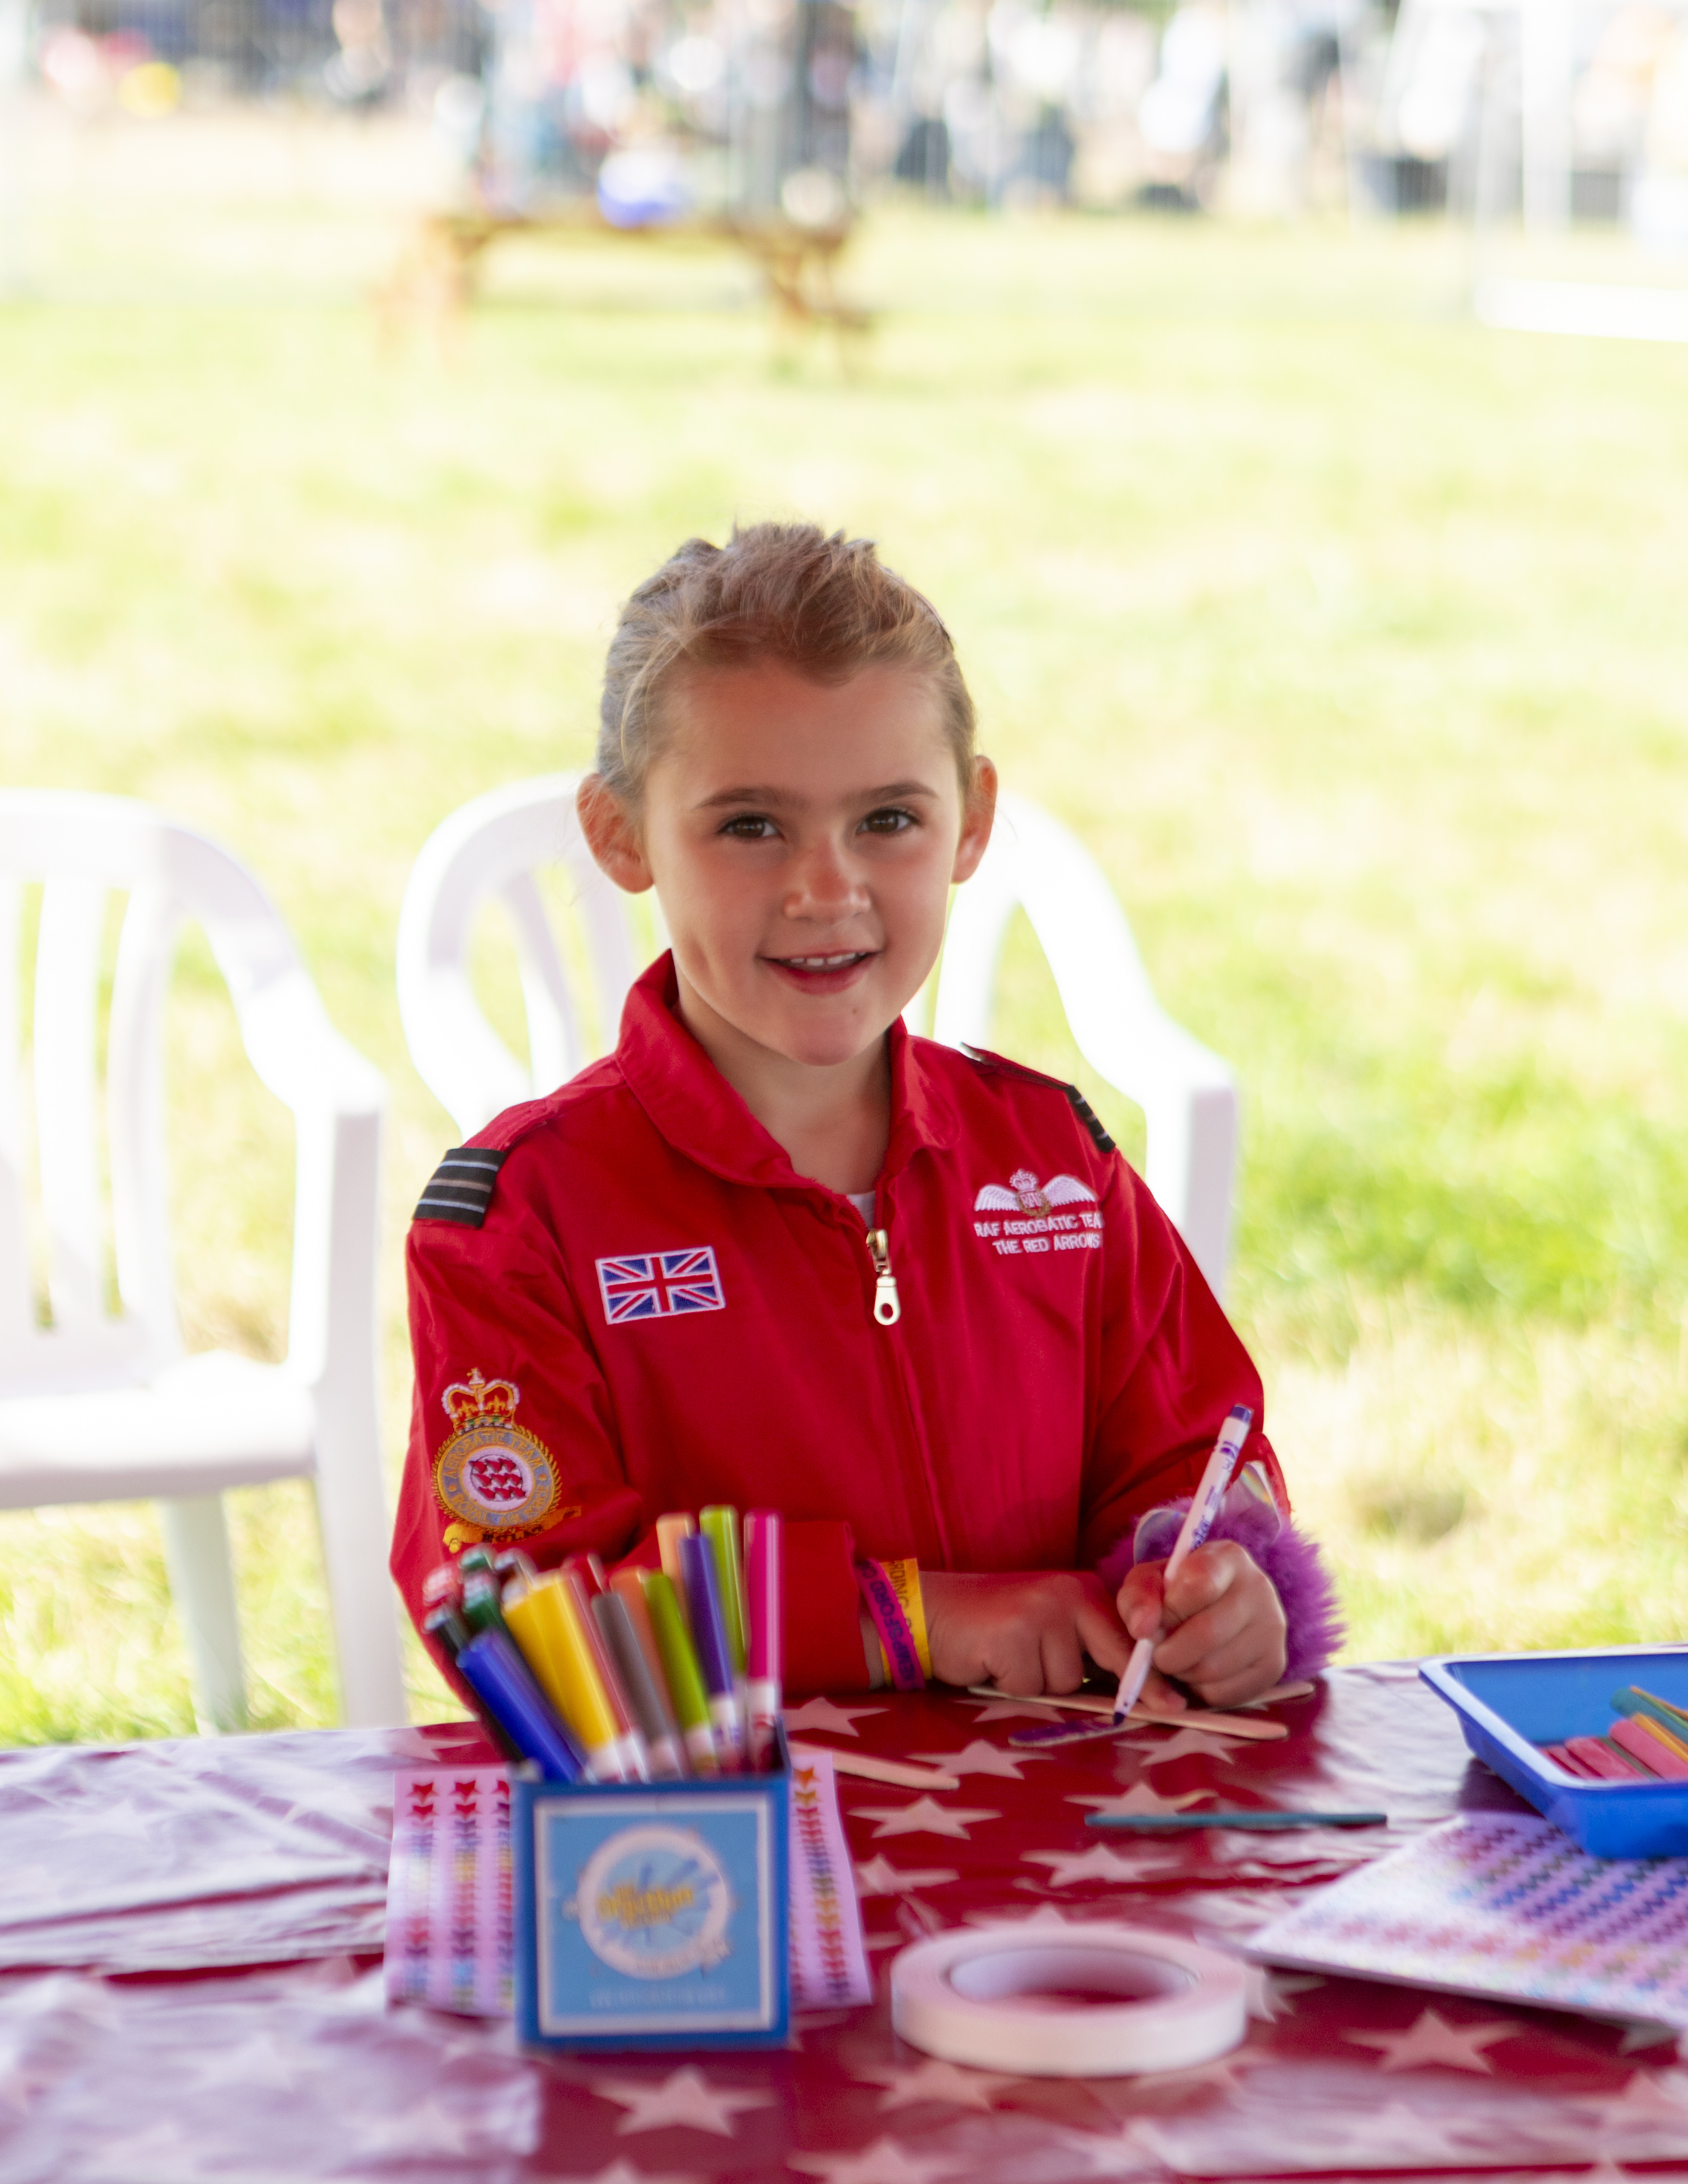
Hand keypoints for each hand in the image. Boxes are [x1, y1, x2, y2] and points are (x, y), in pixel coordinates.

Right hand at [921, 1569, 1132, 1693]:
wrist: (933, 1612)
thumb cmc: (996, 1630)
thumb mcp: (1051, 1630)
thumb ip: (1087, 1651)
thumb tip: (1129, 1697)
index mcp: (1083, 1590)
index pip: (1129, 1638)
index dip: (1149, 1677)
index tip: (1174, 1706)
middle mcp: (1068, 1594)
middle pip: (1109, 1661)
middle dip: (1114, 1691)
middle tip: (1117, 1707)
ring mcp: (1040, 1612)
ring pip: (1066, 1683)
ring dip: (1039, 1684)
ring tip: (1012, 1661)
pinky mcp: (1012, 1634)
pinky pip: (1029, 1687)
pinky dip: (1011, 1686)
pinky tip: (993, 1663)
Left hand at [1115, 1541, 1286, 1712]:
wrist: (1207, 1612)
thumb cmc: (1172, 1593)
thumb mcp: (1146, 1583)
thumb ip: (1137, 1597)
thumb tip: (1142, 1629)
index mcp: (1229, 1557)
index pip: (1200, 1581)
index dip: (1170, 1607)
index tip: (1159, 1617)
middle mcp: (1260, 1589)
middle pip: (1207, 1633)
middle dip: (1169, 1652)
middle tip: (1157, 1653)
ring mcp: (1272, 1629)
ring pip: (1214, 1668)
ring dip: (1182, 1672)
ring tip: (1177, 1658)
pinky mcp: (1274, 1666)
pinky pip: (1226, 1693)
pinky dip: (1200, 1690)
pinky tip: (1197, 1671)